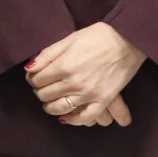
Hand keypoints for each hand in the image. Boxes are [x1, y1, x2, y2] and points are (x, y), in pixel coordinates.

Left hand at [25, 24, 145, 126]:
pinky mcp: (103, 100)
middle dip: (40, 91)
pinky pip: (85, 117)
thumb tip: (30, 68)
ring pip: (60, 108)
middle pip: (46, 95)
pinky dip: (73, 120)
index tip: (35, 77)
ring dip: (50, 107)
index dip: (33, 79)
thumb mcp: (69, 39)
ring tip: (50, 102)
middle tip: (42, 87)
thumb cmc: (99, 36)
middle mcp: (74, 82)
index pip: (37, 80)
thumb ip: (48, 54)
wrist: (127, 40)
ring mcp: (89, 94)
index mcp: (64, 65)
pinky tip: (66, 117)